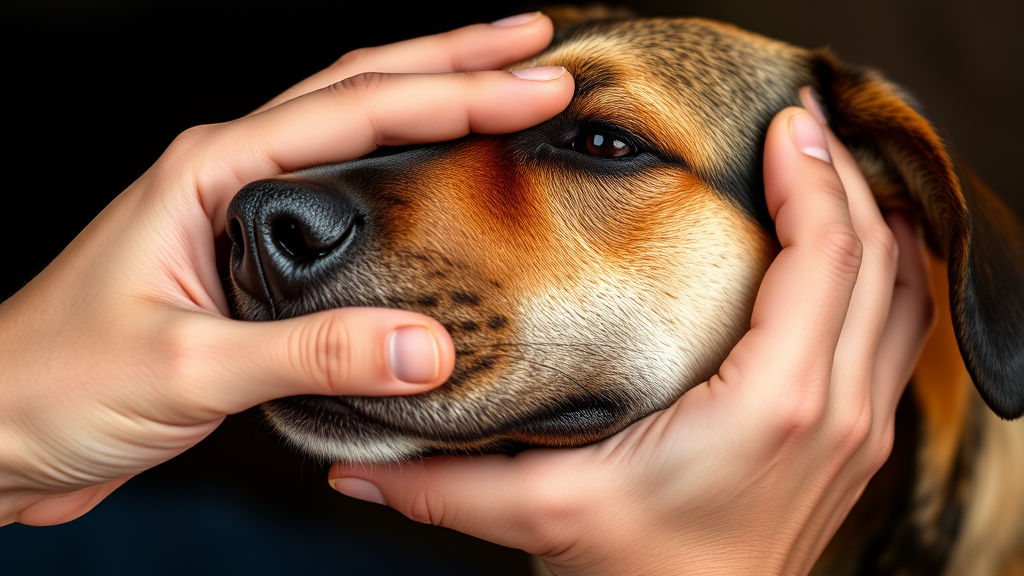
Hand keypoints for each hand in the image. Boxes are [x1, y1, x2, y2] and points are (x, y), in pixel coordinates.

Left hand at [0, 13, 573, 526]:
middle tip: (537, 47)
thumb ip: (309, 354)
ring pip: (354, 132)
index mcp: (211, 171)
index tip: (534, 86)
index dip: (456, 93)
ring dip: (431, 101)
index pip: (355, 110)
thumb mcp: (186, 369)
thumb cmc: (55, 385)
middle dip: (456, 62)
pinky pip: (345, 199)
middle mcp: (229, 174)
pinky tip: (436, 182)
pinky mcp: (252, 261)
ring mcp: (240, 211)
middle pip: (360, 90)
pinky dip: (403, 171)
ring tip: (502, 85)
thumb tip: (427, 346)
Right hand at [327, 89, 934, 574]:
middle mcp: (836, 405)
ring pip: (901, 289)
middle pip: (875, 253)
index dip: (811, 175)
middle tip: (796, 122)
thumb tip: (358, 461)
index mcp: (774, 402)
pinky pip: (899, 330)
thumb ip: (449, 485)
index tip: (782, 123)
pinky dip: (886, 271)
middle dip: (841, 174)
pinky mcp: (858, 438)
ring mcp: (861, 424)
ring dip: (871, 217)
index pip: (825, 254)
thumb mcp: (542, 518)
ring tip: (823, 166)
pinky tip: (855, 243)